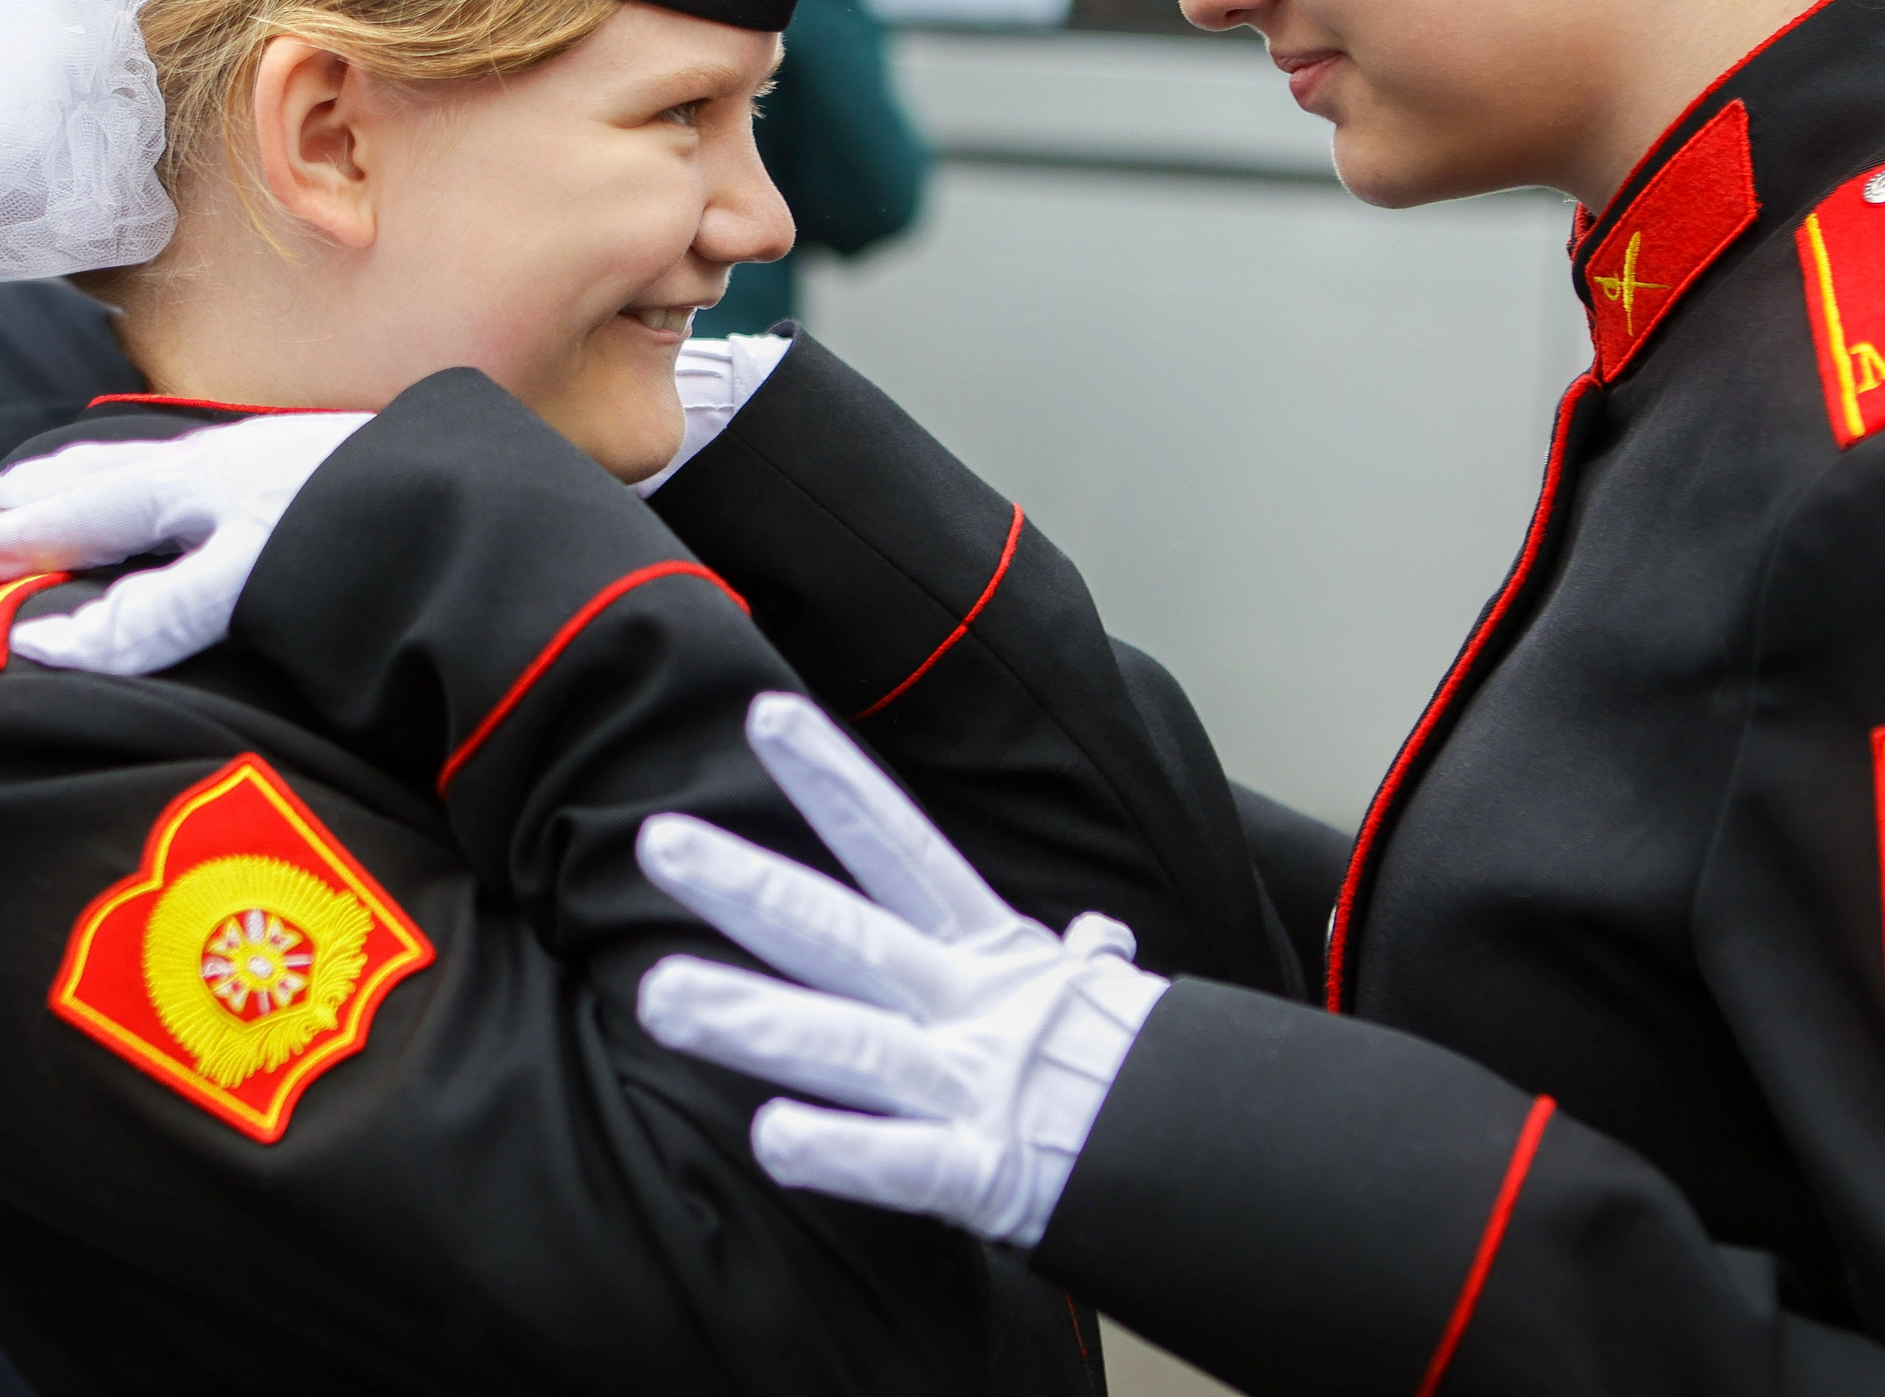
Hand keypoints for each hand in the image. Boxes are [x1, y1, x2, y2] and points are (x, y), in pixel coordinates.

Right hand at [0, 412, 368, 674]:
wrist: (489, 504)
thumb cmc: (373, 540)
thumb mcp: (251, 584)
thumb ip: (152, 615)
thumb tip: (39, 640)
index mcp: (198, 488)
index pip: (80, 518)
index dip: (9, 541)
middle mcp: (225, 468)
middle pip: (105, 480)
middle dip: (28, 496)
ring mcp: (270, 466)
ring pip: (152, 468)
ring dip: (85, 478)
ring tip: (41, 482)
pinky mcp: (315, 476)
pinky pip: (200, 473)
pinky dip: (156, 479)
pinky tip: (176, 490)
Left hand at [635, 693, 1167, 1247]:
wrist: (1227, 1158)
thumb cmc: (1135, 1080)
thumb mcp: (1092, 1000)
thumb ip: (1067, 964)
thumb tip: (1096, 936)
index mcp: (988, 955)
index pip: (898, 844)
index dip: (833, 776)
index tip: (765, 712)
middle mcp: (967, 1005)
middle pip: (844, 931)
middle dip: (747, 888)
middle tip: (657, 840)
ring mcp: (976, 1084)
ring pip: (849, 1043)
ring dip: (750, 1020)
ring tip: (657, 996)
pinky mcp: (994, 1174)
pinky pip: (910, 1164)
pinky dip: (846, 1152)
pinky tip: (773, 1138)